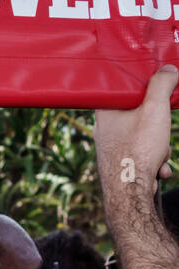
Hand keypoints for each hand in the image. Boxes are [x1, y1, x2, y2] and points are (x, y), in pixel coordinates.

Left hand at [95, 65, 178, 197]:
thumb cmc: (137, 149)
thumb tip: (168, 70)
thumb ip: (162, 85)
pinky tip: (159, 170)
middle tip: (161, 131)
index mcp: (105, 113)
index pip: (121, 88)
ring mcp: (112, 148)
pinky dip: (155, 161)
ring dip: (160, 146)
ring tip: (158, 156)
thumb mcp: (155, 109)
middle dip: (159, 125)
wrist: (129, 193)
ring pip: (145, 136)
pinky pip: (143, 154)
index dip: (142, 85)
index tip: (157, 84)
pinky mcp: (120, 163)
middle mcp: (104, 130)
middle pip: (140, 114)